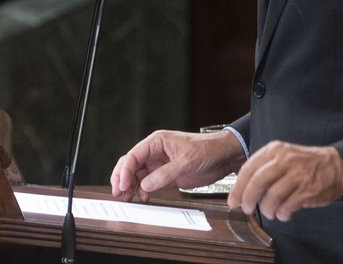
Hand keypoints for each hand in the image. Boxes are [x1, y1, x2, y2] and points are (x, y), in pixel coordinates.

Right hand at [109, 129, 244, 201]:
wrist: (223, 156)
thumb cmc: (207, 150)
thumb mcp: (187, 161)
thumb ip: (165, 173)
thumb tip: (144, 185)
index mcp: (157, 142)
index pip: (133, 156)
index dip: (124, 171)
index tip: (122, 186)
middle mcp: (155, 152)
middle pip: (130, 165)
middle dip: (122, 179)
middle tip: (119, 194)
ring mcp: (159, 164)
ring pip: (137, 175)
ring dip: (131, 187)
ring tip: (129, 199)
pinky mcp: (165, 174)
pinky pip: (147, 183)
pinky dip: (142, 191)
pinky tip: (143, 198)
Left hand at [226, 141, 342, 221]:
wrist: (337, 166)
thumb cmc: (306, 164)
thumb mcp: (284, 156)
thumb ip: (264, 169)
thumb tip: (242, 191)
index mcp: (276, 150)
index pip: (249, 168)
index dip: (238, 187)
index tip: (233, 200)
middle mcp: (285, 160)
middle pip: (258, 182)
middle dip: (248, 199)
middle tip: (247, 209)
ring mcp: (297, 175)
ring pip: (272, 197)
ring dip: (267, 210)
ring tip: (270, 212)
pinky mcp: (307, 191)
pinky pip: (287, 207)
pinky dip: (282, 214)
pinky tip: (284, 214)